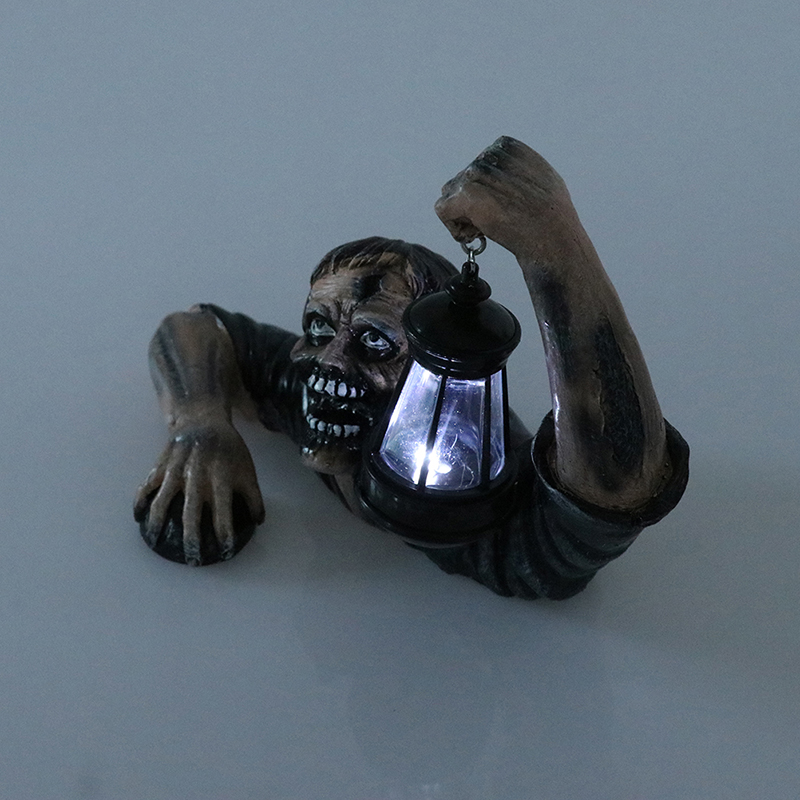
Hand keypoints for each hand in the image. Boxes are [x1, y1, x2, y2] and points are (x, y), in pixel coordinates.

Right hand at [133, 421, 264, 565]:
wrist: (203, 420)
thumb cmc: (228, 448)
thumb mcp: (246, 470)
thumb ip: (253, 496)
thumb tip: (259, 521)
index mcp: (220, 479)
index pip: (223, 514)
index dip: (224, 535)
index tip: (225, 551)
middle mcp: (196, 478)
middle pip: (190, 515)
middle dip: (192, 539)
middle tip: (193, 560)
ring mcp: (175, 472)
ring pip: (162, 503)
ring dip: (158, 525)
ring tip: (157, 542)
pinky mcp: (161, 467)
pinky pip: (146, 487)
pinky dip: (139, 503)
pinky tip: (138, 518)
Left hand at [434, 136, 574, 256]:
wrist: (552, 236)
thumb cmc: (551, 215)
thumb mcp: (542, 176)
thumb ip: (518, 170)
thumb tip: (503, 175)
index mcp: (506, 146)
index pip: (476, 168)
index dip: (484, 191)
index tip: (500, 207)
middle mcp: (488, 156)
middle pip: (460, 182)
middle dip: (471, 204)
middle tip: (492, 223)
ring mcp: (475, 174)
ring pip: (450, 196)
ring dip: (463, 216)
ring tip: (485, 229)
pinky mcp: (465, 195)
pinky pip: (442, 211)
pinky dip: (454, 228)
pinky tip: (476, 234)